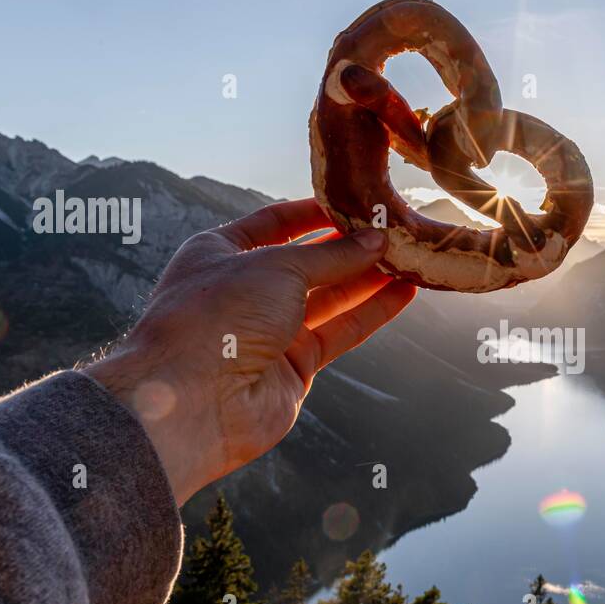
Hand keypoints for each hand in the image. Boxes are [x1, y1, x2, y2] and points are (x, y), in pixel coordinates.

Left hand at [84, 198, 415, 505]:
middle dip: (351, 248)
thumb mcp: (277, 267)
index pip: (275, 223)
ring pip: (329, 299)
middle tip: (395, 231)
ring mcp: (269, 331)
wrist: (194, 400)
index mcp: (220, 253)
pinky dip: (371, 313)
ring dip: (368, 279)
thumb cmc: (218, 316)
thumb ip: (331, 256)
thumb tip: (374, 240)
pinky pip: (339, 332)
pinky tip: (403, 293)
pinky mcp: (294, 367)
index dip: (316, 212)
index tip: (357, 203)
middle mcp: (244, 291)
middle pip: (308, 263)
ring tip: (410, 258)